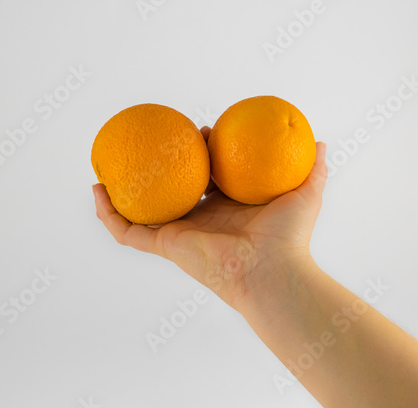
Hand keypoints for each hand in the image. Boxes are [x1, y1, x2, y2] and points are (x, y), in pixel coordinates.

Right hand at [92, 126, 327, 311]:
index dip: (201, 155)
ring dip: (122, 193)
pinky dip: (108, 214)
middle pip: (170, 192)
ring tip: (108, 167)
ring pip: (141, 212)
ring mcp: (178, 234)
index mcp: (223, 210)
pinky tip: (96, 190)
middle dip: (162, 167)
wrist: (272, 270)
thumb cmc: (288, 236)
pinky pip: (127, 230)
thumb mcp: (305, 193)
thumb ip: (314, 168)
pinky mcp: (164, 245)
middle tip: (161, 139)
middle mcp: (197, 222)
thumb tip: (321, 142)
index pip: (205, 179)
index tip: (204, 132)